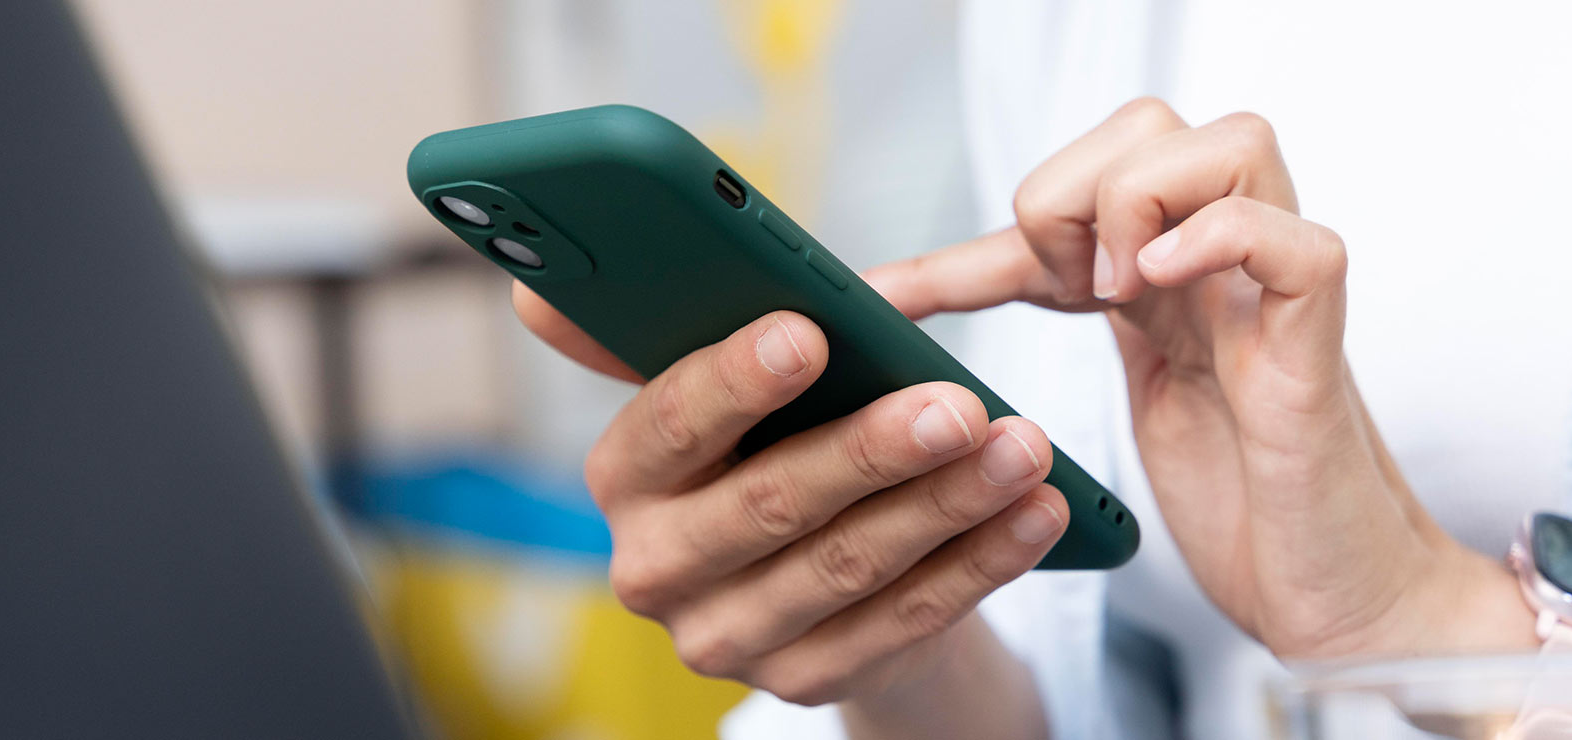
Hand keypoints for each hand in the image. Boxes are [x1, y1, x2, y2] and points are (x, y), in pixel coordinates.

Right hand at [513, 289, 1068, 713]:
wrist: (820, 577)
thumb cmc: (774, 441)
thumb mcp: (730, 387)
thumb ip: (665, 330)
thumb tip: (536, 296)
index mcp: (624, 476)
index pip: (667, 426)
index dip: (734, 381)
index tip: (807, 332)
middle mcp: (656, 567)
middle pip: (768, 505)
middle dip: (872, 450)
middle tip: (958, 404)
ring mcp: (728, 639)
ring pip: (849, 566)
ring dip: (947, 505)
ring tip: (1023, 448)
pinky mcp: (806, 682)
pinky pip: (904, 623)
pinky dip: (980, 564)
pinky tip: (1035, 514)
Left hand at [869, 98, 1509, 658]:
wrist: (1336, 601)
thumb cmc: (1240, 519)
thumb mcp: (1114, 428)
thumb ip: (1061, 373)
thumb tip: (929, 386)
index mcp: (1166, 284)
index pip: (1068, 198)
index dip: (962, 249)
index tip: (886, 302)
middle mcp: (1224, 269)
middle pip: (1153, 124)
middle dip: (1073, 188)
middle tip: (1061, 294)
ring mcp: (1275, 296)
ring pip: (1233, 143)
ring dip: (1144, 199)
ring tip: (1116, 291)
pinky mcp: (1317, 344)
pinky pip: (1293, 238)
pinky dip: (1219, 237)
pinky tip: (1157, 286)